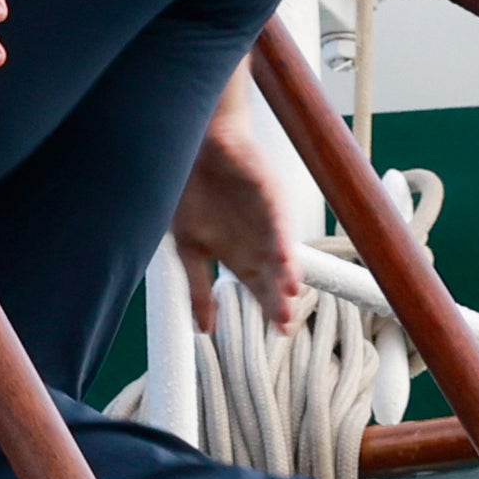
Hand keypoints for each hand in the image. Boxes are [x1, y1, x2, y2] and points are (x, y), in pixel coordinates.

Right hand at [173, 86, 317, 329]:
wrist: (193, 146)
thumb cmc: (191, 193)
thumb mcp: (189, 247)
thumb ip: (198, 288)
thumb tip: (205, 330)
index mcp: (240, 255)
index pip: (259, 288)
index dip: (268, 308)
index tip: (278, 331)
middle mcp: (258, 241)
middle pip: (273, 276)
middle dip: (279, 298)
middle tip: (283, 321)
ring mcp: (265, 219)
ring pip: (280, 251)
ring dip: (285, 273)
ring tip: (289, 294)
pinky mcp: (268, 195)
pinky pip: (277, 221)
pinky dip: (280, 241)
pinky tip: (283, 260)